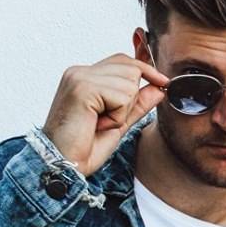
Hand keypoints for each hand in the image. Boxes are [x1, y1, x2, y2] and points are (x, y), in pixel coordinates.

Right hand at [42, 54, 169, 176]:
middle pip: (131, 68)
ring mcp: (79, 78)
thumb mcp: (119, 122)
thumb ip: (137, 103)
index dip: (145, 70)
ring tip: (99, 123)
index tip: (163, 81)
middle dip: (130, 98)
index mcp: (83, 76)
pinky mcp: (83, 88)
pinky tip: (97, 125)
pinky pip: (122, 97)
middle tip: (106, 119)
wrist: (62, 165)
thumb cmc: (84, 148)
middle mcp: (79, 72)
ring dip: (122, 111)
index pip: (122, 60)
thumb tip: (159, 86)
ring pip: (130, 83)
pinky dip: (117, 117)